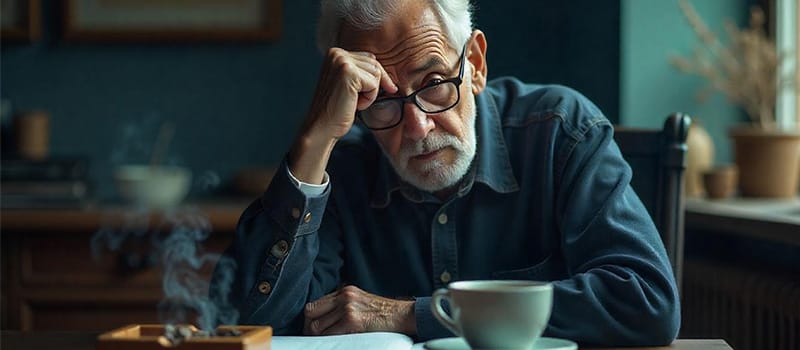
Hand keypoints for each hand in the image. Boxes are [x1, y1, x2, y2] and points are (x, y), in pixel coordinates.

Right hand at [288, 48, 396, 183]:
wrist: (321, 126)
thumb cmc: (337, 109)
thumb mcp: (349, 85)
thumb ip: (361, 72)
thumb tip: (386, 72)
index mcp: (335, 53)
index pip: (369, 58)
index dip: (377, 77)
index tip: (387, 88)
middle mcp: (337, 53)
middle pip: (375, 64)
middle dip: (372, 85)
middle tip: (355, 100)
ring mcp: (341, 61)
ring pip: (376, 74)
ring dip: (370, 93)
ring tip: (352, 101)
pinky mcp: (348, 73)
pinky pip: (374, 84)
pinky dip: (369, 98)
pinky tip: (354, 104)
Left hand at [303, 285, 415, 335]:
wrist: (402, 315)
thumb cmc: (384, 312)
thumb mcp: (360, 301)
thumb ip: (342, 305)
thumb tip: (325, 319)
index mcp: (344, 291)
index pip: (315, 303)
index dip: (310, 319)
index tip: (312, 329)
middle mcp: (343, 296)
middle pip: (310, 312)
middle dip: (308, 327)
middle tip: (313, 338)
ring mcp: (347, 308)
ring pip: (316, 326)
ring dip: (317, 337)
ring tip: (324, 342)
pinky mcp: (352, 320)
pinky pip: (329, 335)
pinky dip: (327, 342)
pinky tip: (333, 343)